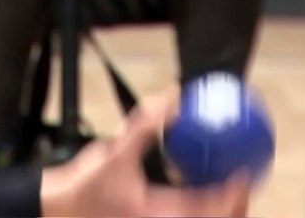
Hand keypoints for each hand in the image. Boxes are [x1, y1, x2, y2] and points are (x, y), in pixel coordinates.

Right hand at [40, 93, 250, 217]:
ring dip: (221, 207)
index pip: (209, 209)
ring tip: (231, 185)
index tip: (243, 172)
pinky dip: (201, 205)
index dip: (232, 193)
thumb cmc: (85, 186)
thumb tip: (171, 99)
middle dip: (235, 204)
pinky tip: (200, 185)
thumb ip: (145, 124)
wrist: (62, 208)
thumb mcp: (115, 151)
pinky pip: (186, 215)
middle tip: (242, 178)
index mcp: (161, 214)